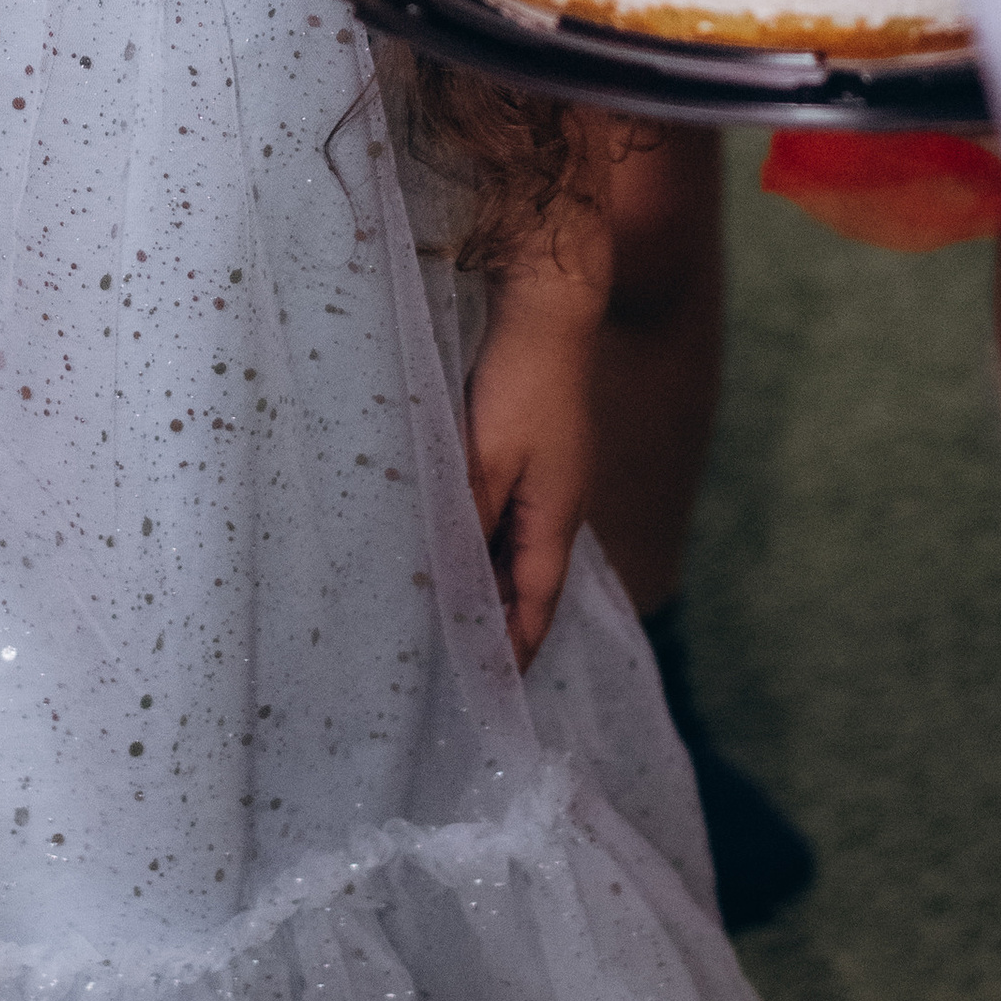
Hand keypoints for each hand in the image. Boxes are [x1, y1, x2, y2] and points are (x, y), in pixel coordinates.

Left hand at [464, 295, 597, 671]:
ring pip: (511, 548)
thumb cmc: (520, 381)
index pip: (535, 605)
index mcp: (556, 518)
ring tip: (442, 612)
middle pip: (525, 583)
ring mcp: (548, 477)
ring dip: (483, 580)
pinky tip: (448, 539)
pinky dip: (480, 539)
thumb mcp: (483, 459)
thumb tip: (448, 578)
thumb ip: (466, 522)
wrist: (549, 307)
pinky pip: (505, 513)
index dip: (515, 650)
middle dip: (495, 623)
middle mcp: (559, 505)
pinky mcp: (533, 451)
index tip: (490, 693)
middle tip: (452, 661)